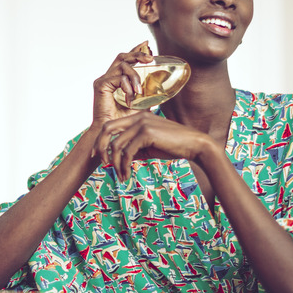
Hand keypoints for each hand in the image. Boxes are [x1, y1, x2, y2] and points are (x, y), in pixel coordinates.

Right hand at [91, 41, 152, 126]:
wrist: (112, 132)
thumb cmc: (123, 121)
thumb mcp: (139, 105)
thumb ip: (146, 96)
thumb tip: (161, 92)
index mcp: (116, 80)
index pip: (126, 60)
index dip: (136, 50)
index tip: (147, 45)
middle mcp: (108, 77)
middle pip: (122, 57)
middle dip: (137, 54)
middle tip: (150, 58)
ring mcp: (103, 80)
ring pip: (122, 65)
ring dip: (134, 76)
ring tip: (139, 91)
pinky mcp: (100, 85)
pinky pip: (117, 77)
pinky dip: (126, 85)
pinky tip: (130, 96)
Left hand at [92, 110, 215, 180]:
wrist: (194, 145)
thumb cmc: (173, 147)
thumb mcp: (148, 148)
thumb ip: (133, 149)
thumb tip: (117, 159)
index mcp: (137, 116)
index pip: (111, 125)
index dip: (101, 141)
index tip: (97, 156)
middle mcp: (137, 116)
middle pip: (107, 129)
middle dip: (100, 148)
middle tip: (101, 164)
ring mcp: (142, 123)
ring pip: (117, 145)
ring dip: (115, 164)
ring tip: (120, 176)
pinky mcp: (147, 133)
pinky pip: (127, 152)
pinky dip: (124, 166)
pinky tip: (127, 175)